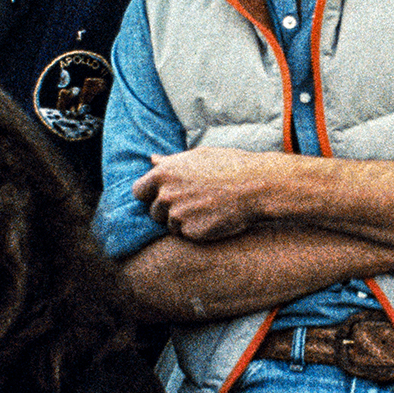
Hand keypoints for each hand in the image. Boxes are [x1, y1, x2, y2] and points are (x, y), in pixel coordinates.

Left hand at [133, 147, 282, 241]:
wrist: (256, 184)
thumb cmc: (229, 166)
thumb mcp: (197, 157)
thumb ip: (170, 162)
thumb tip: (152, 160)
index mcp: (163, 173)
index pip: (138, 191)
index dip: (150, 195)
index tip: (165, 195)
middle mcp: (166, 194)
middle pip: (154, 211)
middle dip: (169, 210)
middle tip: (195, 202)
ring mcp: (178, 215)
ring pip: (170, 225)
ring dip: (183, 221)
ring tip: (207, 208)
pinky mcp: (191, 232)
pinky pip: (186, 235)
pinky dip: (197, 231)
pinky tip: (213, 218)